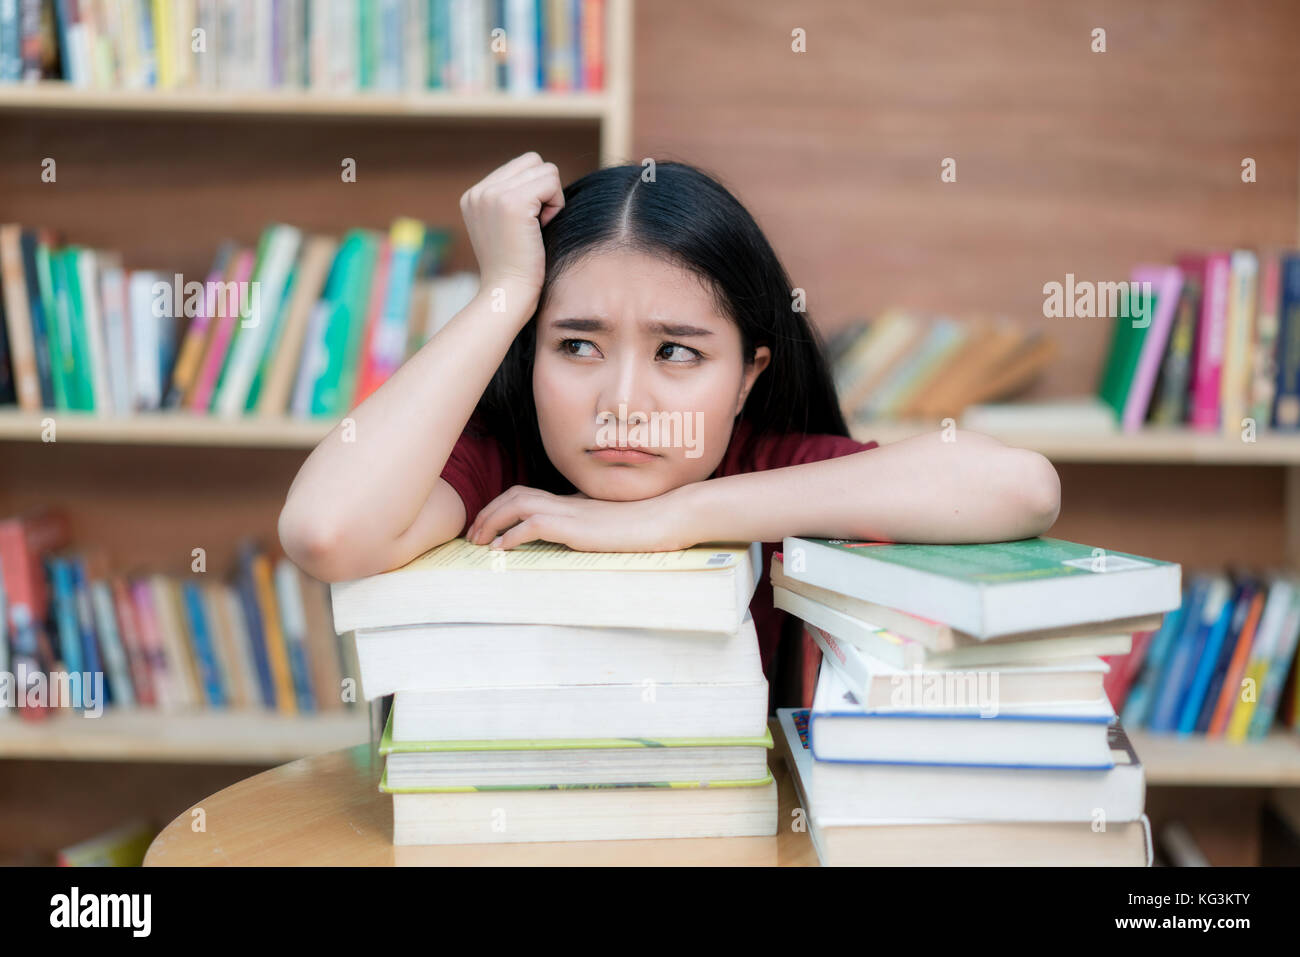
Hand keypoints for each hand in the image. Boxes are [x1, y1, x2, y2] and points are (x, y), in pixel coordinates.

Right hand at [460, 152, 563, 320]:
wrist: (509, 294)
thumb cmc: (518, 269)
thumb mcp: (509, 228)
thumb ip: (515, 199)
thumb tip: (544, 175)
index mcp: (474, 196)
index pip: (520, 166)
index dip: (535, 192)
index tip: (529, 224)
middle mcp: (479, 191)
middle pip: (532, 161)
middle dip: (544, 190)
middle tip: (537, 225)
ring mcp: (492, 194)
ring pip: (544, 168)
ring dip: (551, 198)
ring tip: (538, 228)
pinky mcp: (511, 202)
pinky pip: (551, 181)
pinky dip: (556, 204)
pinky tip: (543, 228)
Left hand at [465, 485, 695, 552]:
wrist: (665, 519)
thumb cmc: (645, 525)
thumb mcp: (610, 527)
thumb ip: (590, 528)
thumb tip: (578, 537)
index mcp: (573, 502)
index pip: (527, 495)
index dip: (502, 508)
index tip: (489, 528)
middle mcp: (567, 502)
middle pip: (514, 495)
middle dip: (488, 513)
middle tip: (472, 535)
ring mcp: (570, 513)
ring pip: (517, 505)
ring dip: (492, 522)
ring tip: (479, 541)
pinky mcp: (575, 527)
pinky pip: (533, 525)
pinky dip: (513, 535)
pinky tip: (502, 549)